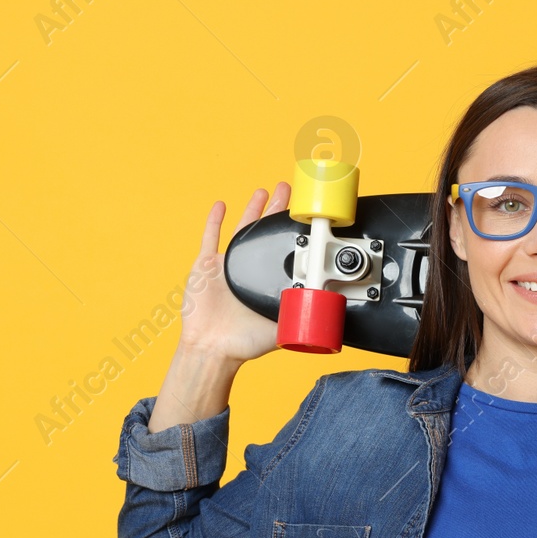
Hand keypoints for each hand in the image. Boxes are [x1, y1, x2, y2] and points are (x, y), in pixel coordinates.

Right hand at [177, 183, 292, 363]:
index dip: (294, 230)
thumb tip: (329, 304)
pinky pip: (210, 238)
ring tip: (264, 192)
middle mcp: (250, 269)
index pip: (286, 249)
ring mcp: (227, 265)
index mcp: (268, 281)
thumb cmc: (245, 343)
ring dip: (252, 209)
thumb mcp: (283, 324)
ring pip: (242, 230)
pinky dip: (214, 221)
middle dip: (277, 209)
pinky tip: (221, 206)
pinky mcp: (207, 266)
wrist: (212, 348)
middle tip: (288, 189)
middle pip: (266, 232)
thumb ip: (302, 311)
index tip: (305, 212)